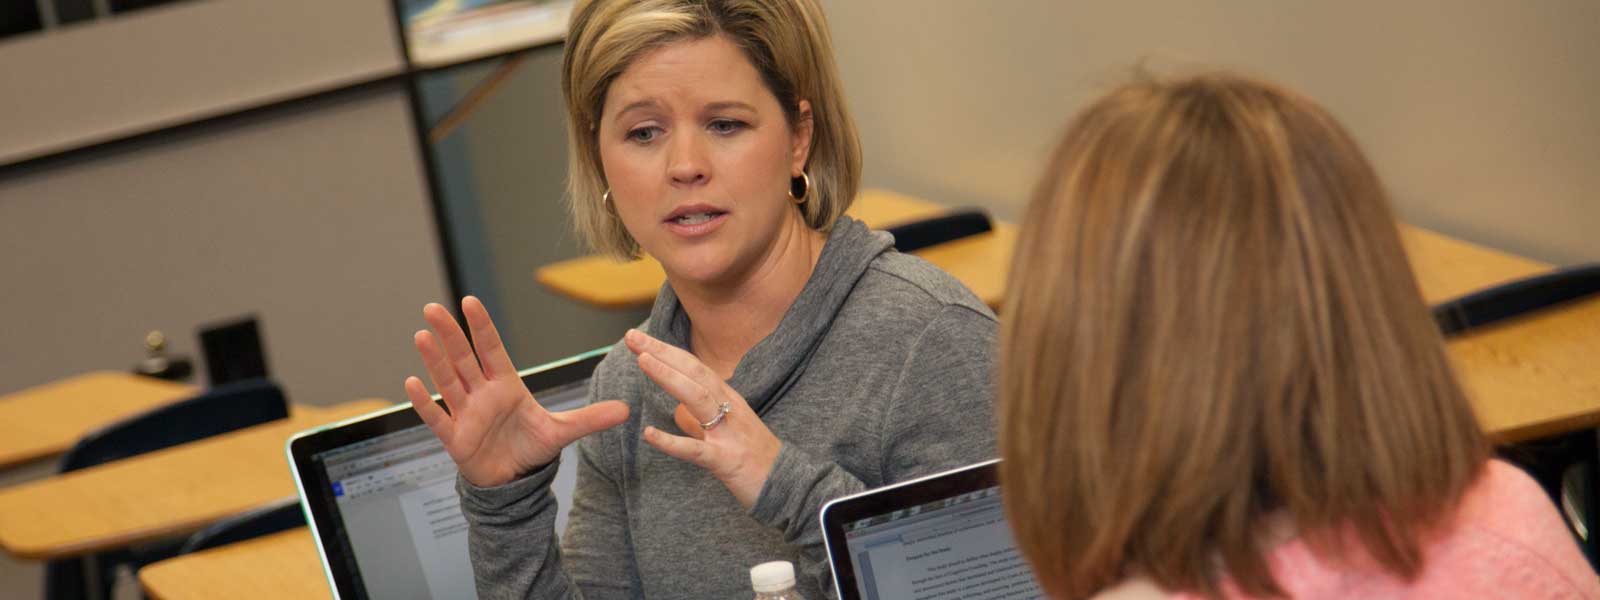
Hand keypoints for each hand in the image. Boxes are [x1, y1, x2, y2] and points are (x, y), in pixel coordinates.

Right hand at [405, 297, 628, 487]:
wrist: (513, 480)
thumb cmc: (530, 448)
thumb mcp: (562, 431)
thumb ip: (590, 418)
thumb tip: (625, 410)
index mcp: (506, 386)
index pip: (492, 350)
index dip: (482, 327)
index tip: (470, 302)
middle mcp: (482, 394)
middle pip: (464, 359)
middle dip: (450, 335)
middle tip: (433, 308)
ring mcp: (466, 414)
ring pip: (447, 382)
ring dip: (435, 360)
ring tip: (422, 336)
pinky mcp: (455, 438)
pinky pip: (437, 417)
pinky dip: (423, 403)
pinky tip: (412, 383)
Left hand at [625, 329, 781, 508]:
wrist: (790, 486)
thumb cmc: (758, 460)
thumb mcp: (729, 433)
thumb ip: (701, 423)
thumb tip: (676, 414)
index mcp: (729, 400)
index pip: (695, 368)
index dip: (667, 351)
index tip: (640, 338)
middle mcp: (730, 409)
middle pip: (695, 372)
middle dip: (663, 353)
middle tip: (633, 337)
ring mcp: (729, 433)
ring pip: (698, 398)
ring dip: (670, 378)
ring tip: (643, 362)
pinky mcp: (726, 461)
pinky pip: (696, 450)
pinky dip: (672, 442)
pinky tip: (649, 434)